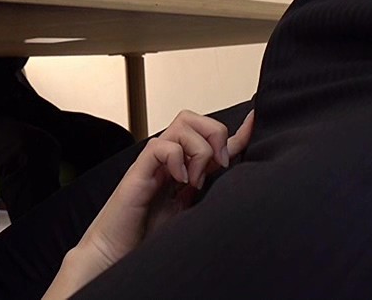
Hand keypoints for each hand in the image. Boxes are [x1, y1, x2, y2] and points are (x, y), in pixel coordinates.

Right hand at [44, 109, 254, 297]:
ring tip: (196, 179)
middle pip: (194, 118)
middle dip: (215, 135)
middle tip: (219, 165)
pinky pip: (160, 146)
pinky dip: (177, 158)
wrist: (115, 254)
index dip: (236, 130)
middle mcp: (168, 159)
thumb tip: (239, 180)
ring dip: (198, 148)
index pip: (209, 136)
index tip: (256, 123)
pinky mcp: (139, 172)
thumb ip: (212, 190)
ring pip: (181, 125)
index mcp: (182, 167)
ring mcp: (153, 163)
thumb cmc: (148, 236)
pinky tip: (181, 181)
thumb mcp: (192, 210)